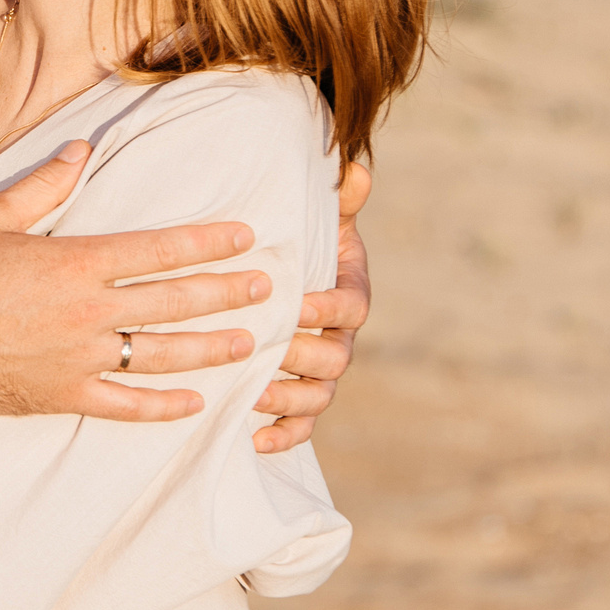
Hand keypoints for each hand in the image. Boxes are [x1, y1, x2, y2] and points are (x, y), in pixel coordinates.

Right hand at [0, 142, 270, 448]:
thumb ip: (44, 184)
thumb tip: (81, 149)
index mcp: (76, 263)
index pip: (159, 250)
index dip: (206, 242)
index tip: (244, 237)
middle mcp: (89, 311)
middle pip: (174, 301)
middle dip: (226, 293)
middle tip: (268, 289)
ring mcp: (82, 358)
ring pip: (163, 353)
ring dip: (211, 347)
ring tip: (250, 343)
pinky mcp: (66, 396)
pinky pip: (127, 405)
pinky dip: (164, 405)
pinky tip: (195, 402)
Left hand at [253, 159, 370, 452]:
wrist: (282, 276)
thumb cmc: (297, 243)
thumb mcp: (316, 218)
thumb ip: (337, 199)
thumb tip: (356, 169)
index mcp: (348, 293)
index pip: (350, 307)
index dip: (327, 309)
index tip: (297, 304)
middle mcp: (339, 338)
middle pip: (335, 358)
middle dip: (302, 357)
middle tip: (267, 349)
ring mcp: (321, 372)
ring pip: (319, 396)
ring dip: (289, 398)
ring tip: (254, 395)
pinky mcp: (300, 399)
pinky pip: (301, 426)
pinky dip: (283, 435)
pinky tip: (253, 440)